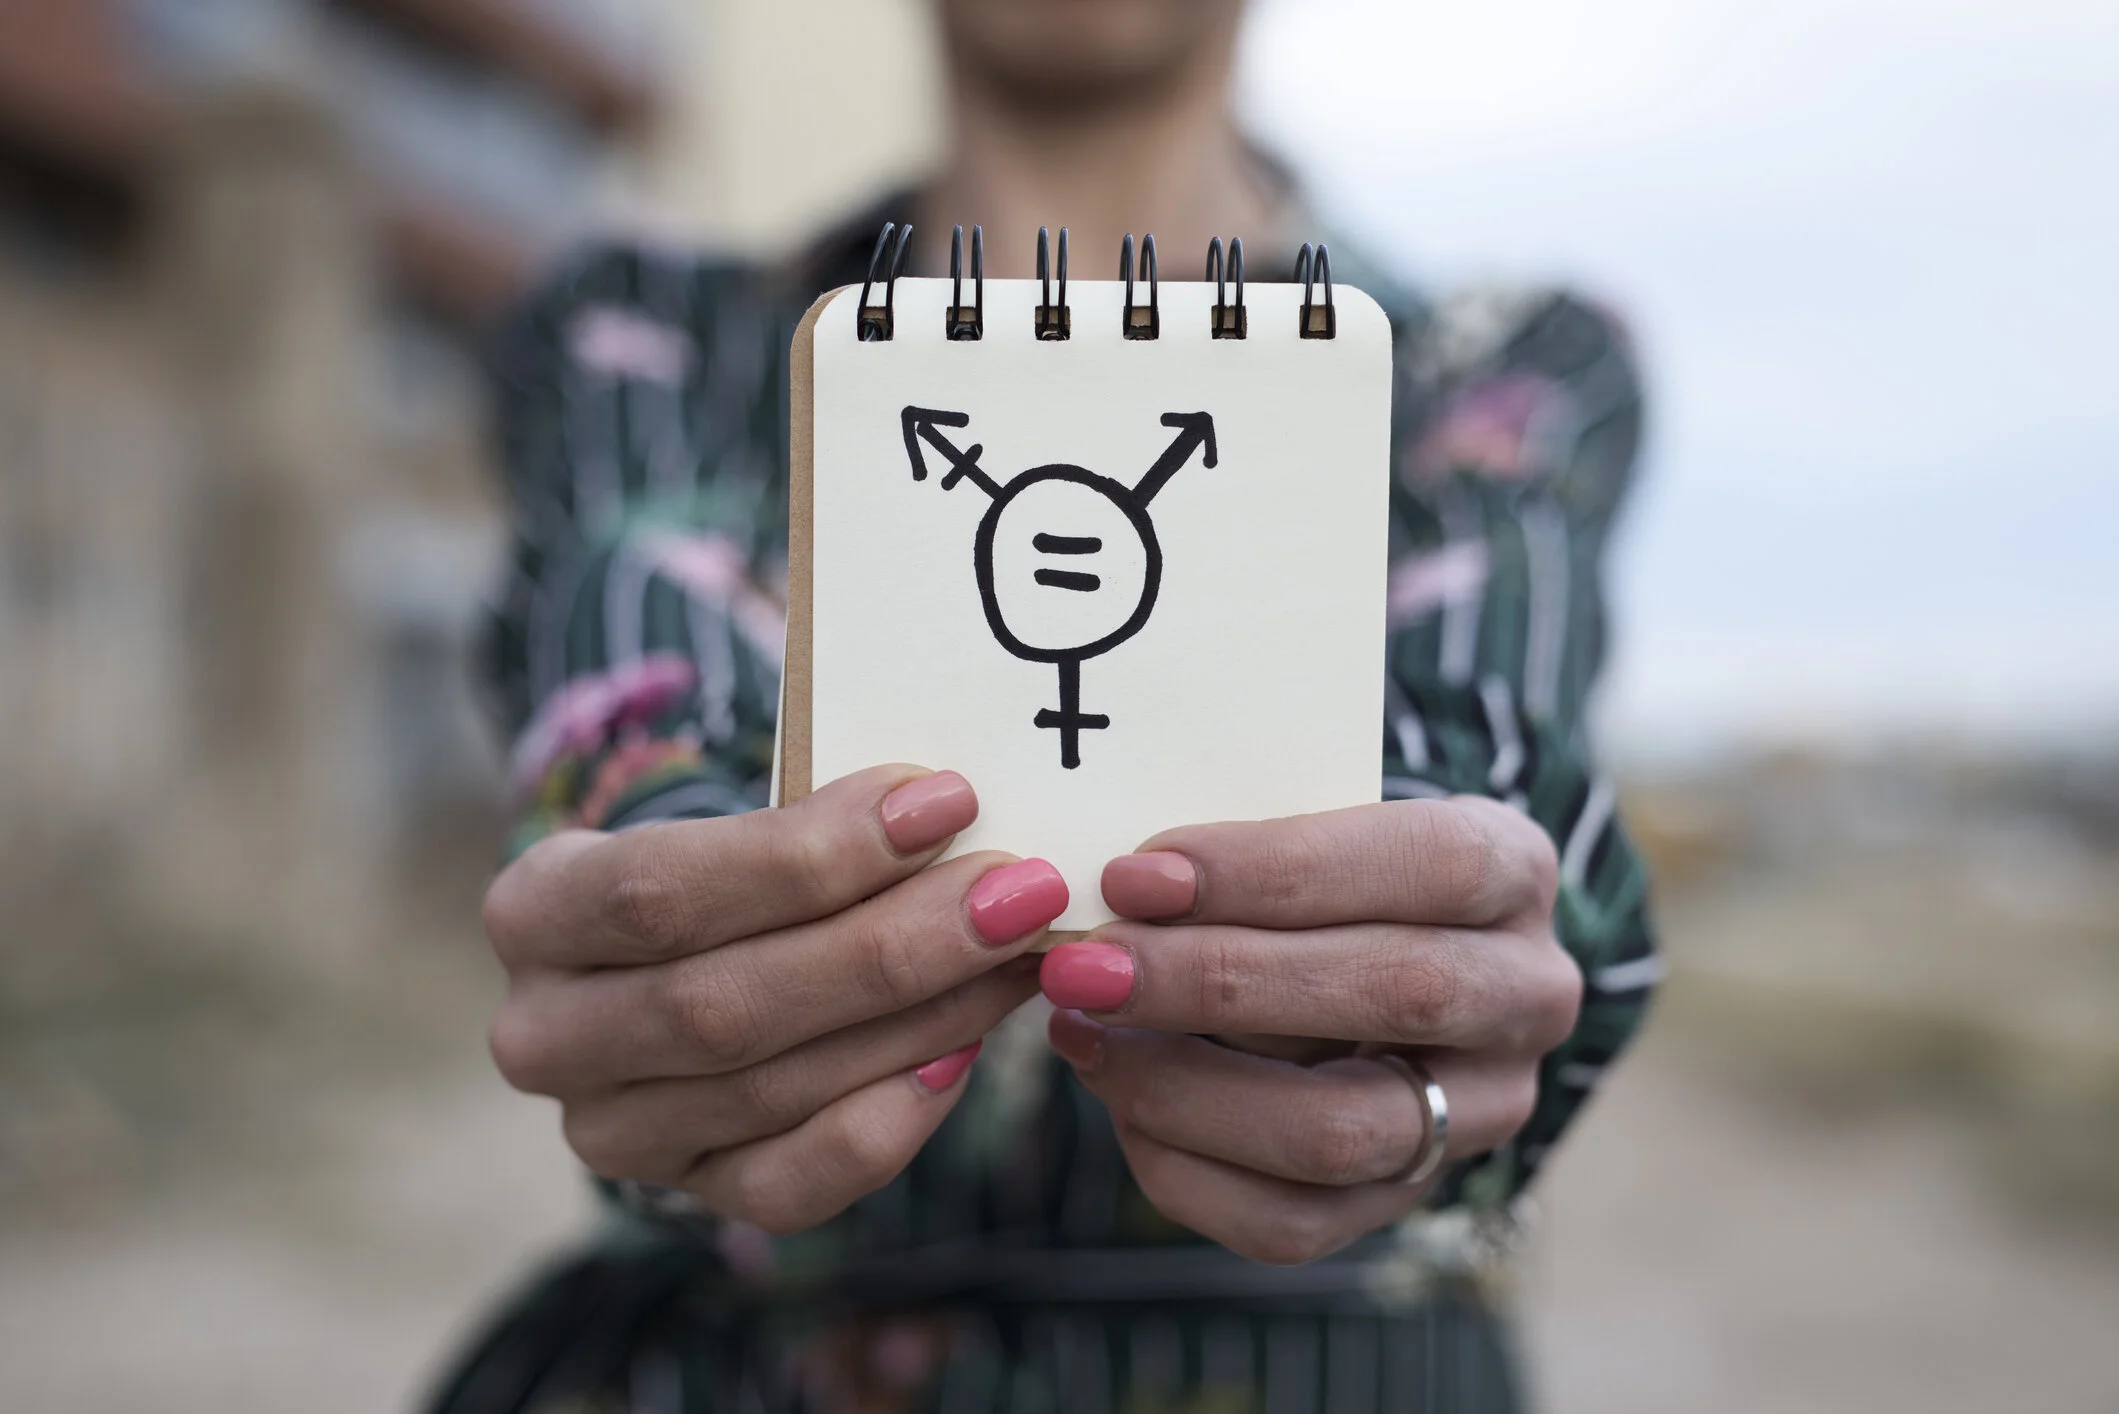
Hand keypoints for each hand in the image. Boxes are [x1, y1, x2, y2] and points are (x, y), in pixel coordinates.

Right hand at [483, 765, 1063, 1233]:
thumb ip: (818, 826)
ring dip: (917, 1020)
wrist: (692, 958)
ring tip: (1015, 955)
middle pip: (721, 1003)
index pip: (660, 889)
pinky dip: (890, 1121)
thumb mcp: (738, 822)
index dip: (809, 855)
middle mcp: (545, 1035)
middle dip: (889, 946)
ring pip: (769, 1090)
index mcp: (535, 910)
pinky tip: (963, 1051)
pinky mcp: (685, 1194)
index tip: (943, 804)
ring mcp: (610, 1131)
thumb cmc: (731, 869)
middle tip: (1015, 894)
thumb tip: (954, 816)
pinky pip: (792, 1183)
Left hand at [1039, 796, 1578, 1264]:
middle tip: (1089, 966)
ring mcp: (1478, 1111)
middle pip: (1395, 995)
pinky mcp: (1410, 1196)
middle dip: (1219, 982)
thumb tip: (1117, 897)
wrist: (1369, 953)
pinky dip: (1185, 1168)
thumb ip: (1234, 858)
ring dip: (1185, 1088)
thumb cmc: (1315, 873)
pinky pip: (1294, 1222)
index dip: (1275, 871)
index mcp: (1512, 870)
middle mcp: (1527, 995)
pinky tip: (1118, 1104)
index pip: (1424, 863)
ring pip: (1342, 1131)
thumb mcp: (1304, 825)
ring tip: (1083, 1033)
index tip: (1138, 877)